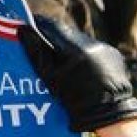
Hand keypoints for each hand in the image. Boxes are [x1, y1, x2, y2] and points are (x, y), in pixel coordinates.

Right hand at [21, 16, 136, 133]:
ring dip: (70, 46)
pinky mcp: (114, 55)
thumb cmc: (75, 99)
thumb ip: (37, 52)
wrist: (107, 112)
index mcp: (74, 49)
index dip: (39, 25)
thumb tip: (23, 30)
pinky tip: (82, 67)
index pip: (52, 26)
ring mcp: (105, 48)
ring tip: (62, 60)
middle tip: (42, 43)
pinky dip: (85, 54)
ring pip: (81, 40)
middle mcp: (91, 44)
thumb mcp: (51, 77)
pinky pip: (94, 49)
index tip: (29, 26)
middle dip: (54, 36)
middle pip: (67, 32)